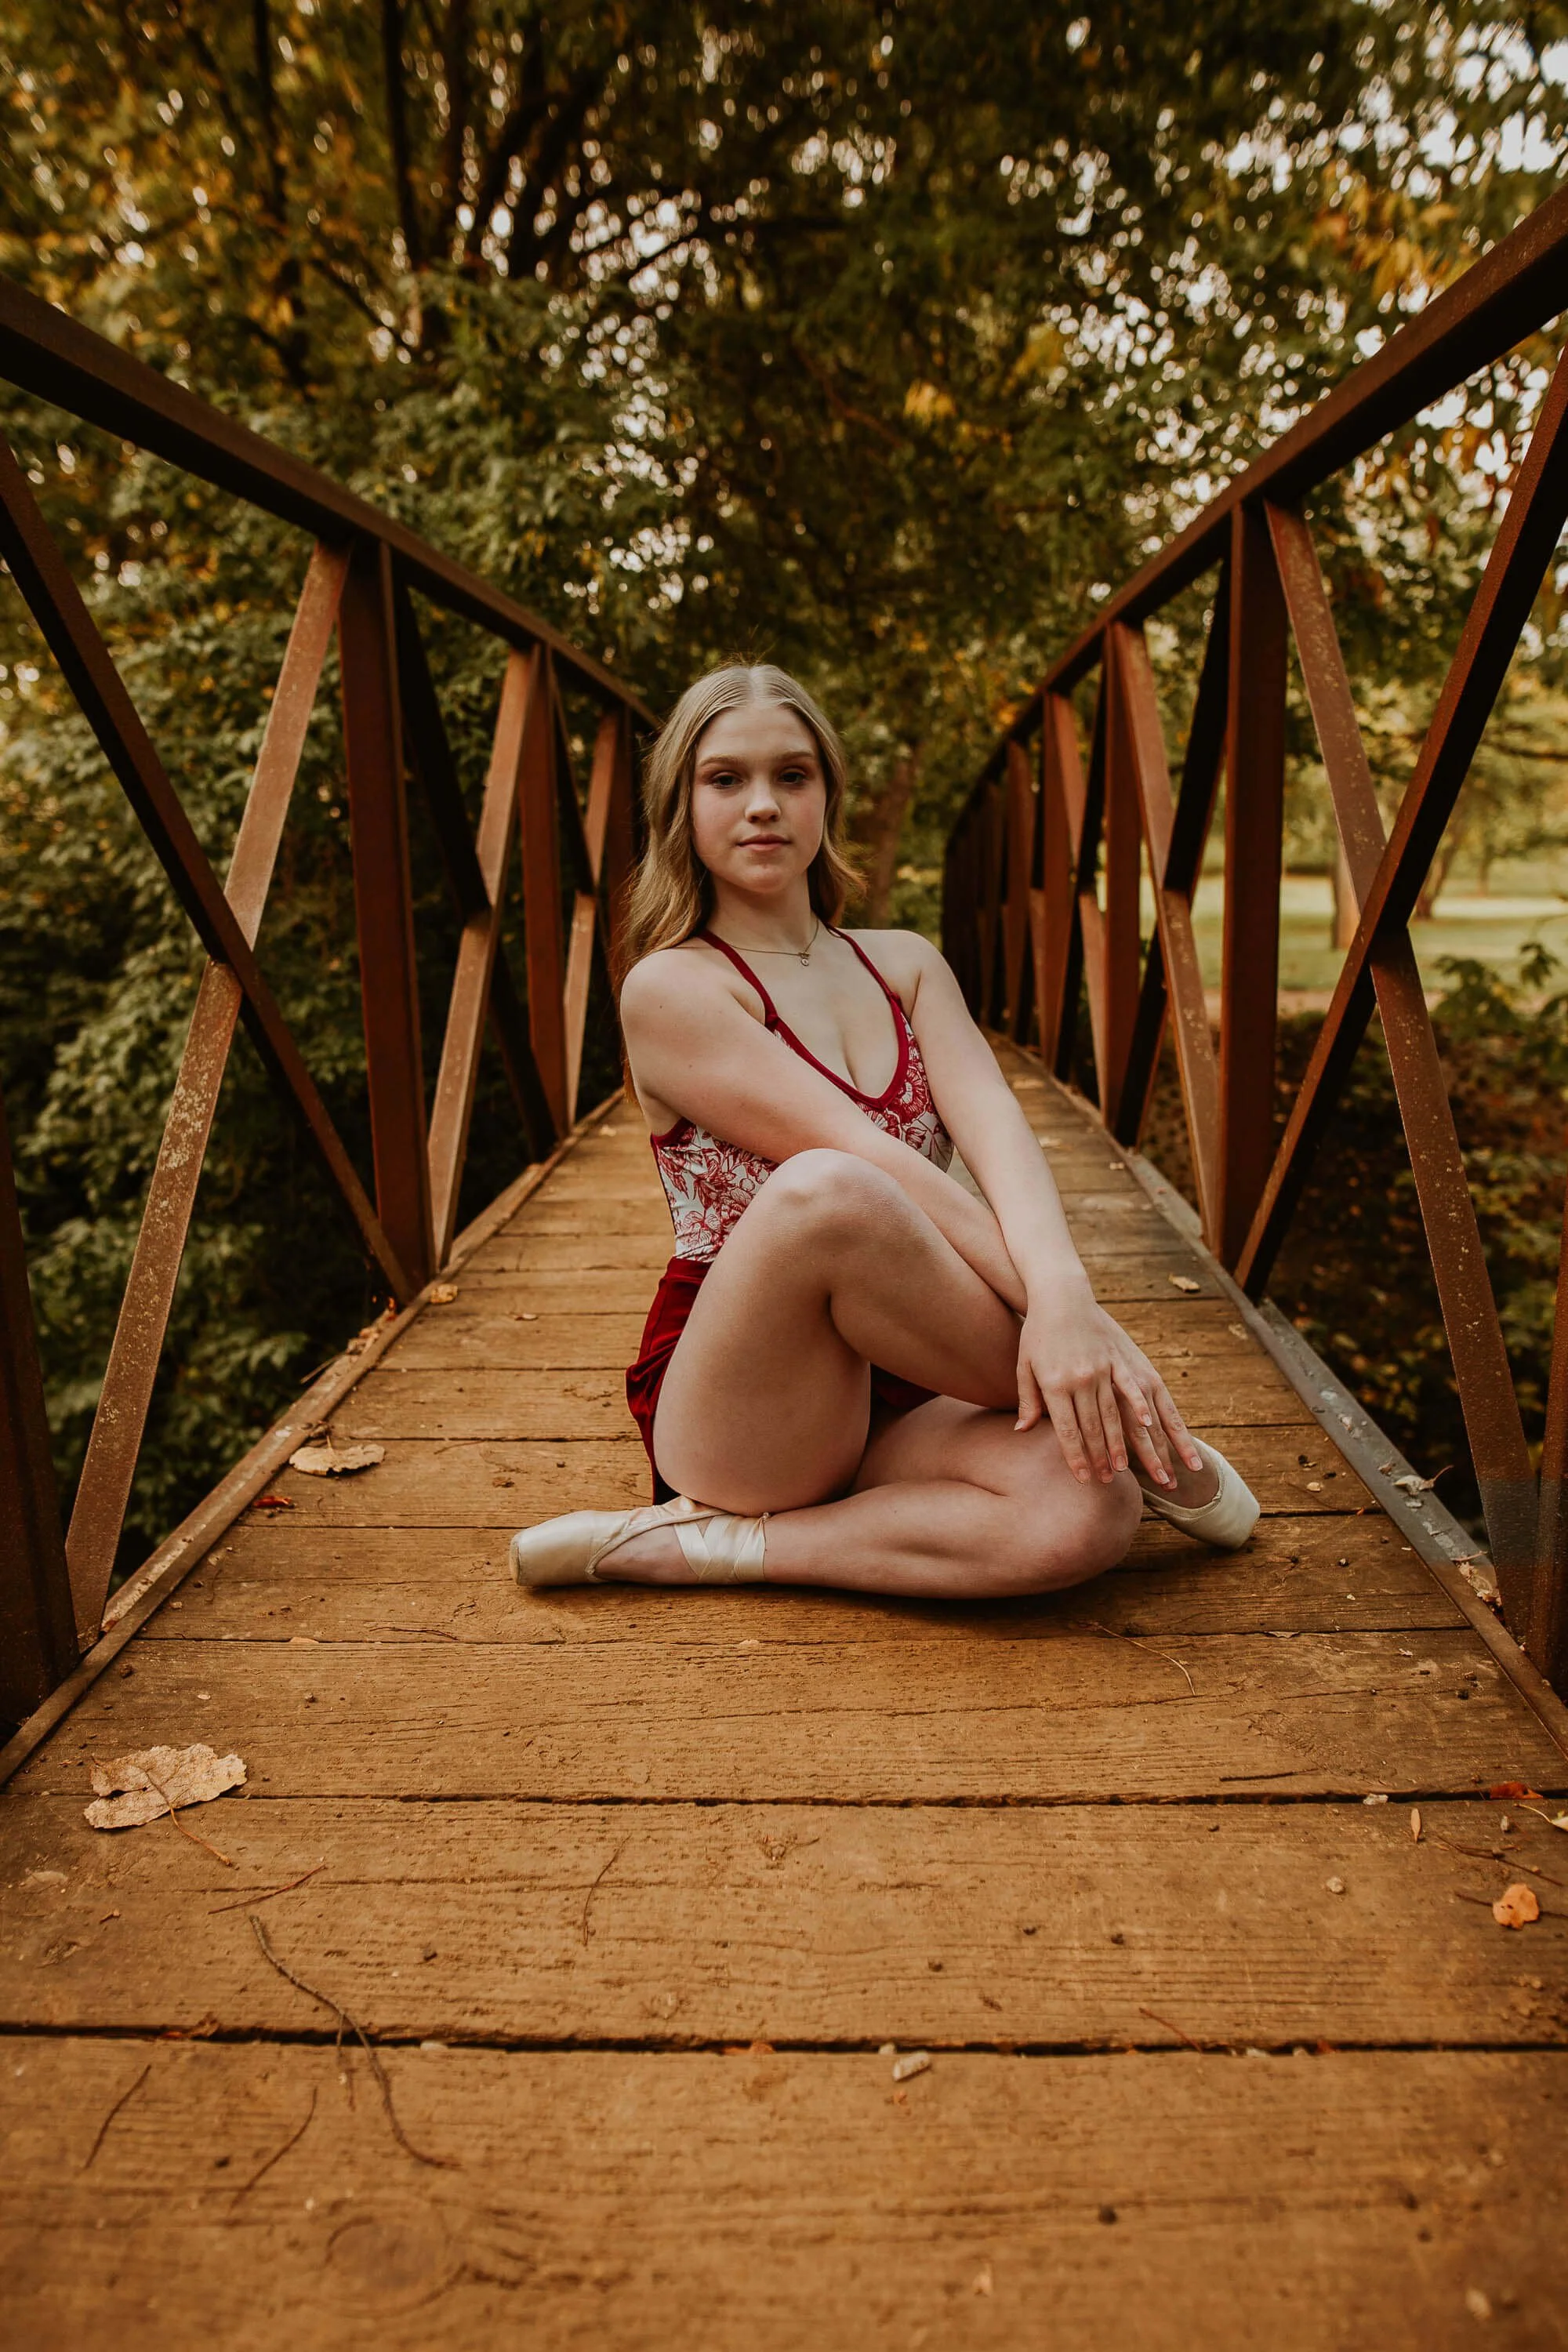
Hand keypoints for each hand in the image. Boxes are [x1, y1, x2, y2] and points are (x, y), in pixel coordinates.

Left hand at [1014, 1286, 1203, 1487]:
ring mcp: (1101, 1367)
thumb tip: (1022, 1431)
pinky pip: (1131, 1387)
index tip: (1082, 1479)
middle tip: (1106, 1481)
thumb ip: (1028, 1400)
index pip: (1066, 1430)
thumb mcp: (1024, 1366)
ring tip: (1125, 1468)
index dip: (1075, 1457)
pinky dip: (1139, 1408)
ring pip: (1114, 1414)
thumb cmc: (1036, 1332)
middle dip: (1099, 1458)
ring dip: (1120, 1443)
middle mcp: (1079, 1379)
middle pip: (1092, 1428)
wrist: (1058, 1293)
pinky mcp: (1117, 1357)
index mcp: (1054, 1385)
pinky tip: (1148, 1427)